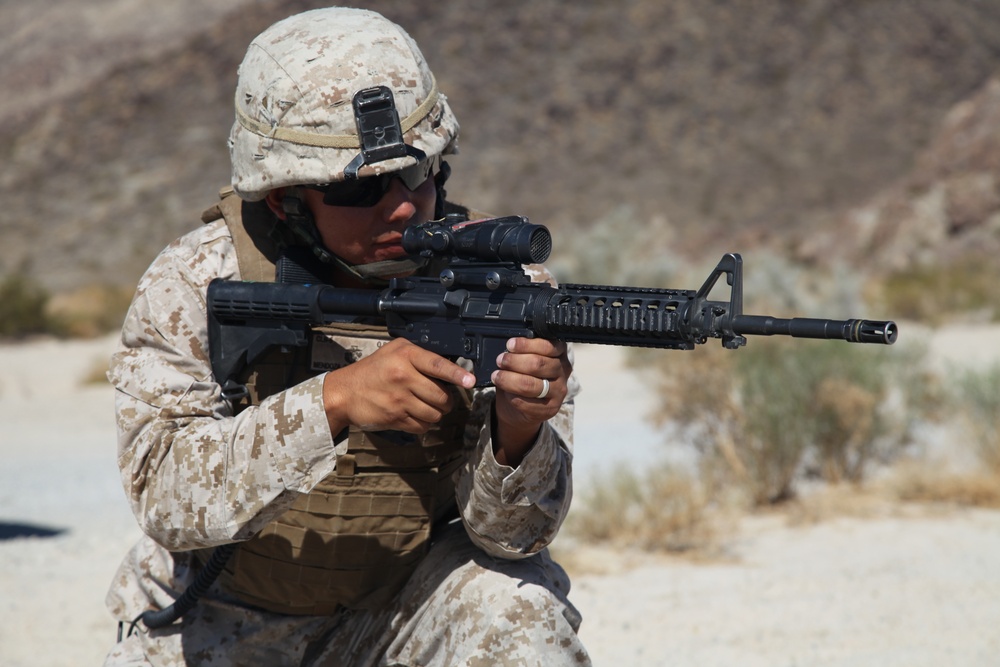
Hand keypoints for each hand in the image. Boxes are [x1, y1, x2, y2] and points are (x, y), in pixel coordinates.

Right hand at [323, 338, 474, 433]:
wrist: (344, 393)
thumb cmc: (372, 370)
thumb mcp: (393, 351)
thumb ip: (419, 356)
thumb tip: (449, 367)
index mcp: (405, 356)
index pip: (437, 365)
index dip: (457, 374)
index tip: (470, 381)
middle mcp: (403, 376)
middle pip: (441, 395)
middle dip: (446, 400)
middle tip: (439, 397)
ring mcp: (399, 399)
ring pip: (435, 413)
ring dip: (436, 413)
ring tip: (426, 406)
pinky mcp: (395, 418)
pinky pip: (423, 426)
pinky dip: (424, 424)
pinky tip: (415, 415)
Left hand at [490, 337, 571, 466]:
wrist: (523, 406)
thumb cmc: (524, 375)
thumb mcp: (525, 358)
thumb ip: (521, 351)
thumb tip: (507, 347)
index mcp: (560, 352)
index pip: (548, 345)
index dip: (526, 345)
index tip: (510, 345)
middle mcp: (563, 371)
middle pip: (538, 364)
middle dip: (514, 361)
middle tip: (500, 361)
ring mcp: (559, 391)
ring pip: (531, 384)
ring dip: (509, 379)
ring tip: (496, 376)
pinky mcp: (551, 409)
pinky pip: (527, 403)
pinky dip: (512, 396)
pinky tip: (506, 393)